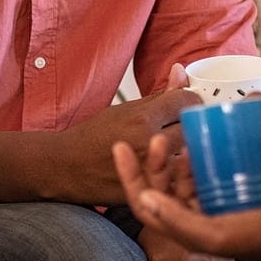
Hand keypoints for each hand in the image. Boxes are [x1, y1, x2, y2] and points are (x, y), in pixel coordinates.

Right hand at [54, 69, 199, 203]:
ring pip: (190, 155)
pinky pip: (180, 178)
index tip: (189, 102)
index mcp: (143, 119)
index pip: (186, 101)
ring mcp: (152, 170)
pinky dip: (180, 171)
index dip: (191, 99)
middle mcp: (149, 144)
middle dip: (192, 124)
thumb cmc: (93, 137)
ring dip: (188, 149)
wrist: (68, 168)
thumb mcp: (123, 109)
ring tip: (178, 145)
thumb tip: (180, 71)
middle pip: (192, 128)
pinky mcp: (152, 190)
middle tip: (185, 124)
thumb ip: (158, 94)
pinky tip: (173, 165)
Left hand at [112, 139, 260, 260]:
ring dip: (174, 158)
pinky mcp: (232, 198)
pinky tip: (202, 145)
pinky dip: (197, 159)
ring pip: (181, 179)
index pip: (144, 203)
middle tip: (155, 137)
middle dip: (152, 161)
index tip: (118, 147)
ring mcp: (213, 209)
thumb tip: (143, 197)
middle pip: (161, 188)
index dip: (127, 176)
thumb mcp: (216, 234)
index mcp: (187, 232)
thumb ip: (178, 222)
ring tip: (177, 138)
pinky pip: (204, 175)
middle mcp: (196, 221)